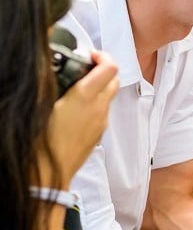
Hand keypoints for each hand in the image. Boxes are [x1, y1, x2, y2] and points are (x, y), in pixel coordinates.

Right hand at [42, 51, 118, 185]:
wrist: (49, 175)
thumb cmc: (42, 142)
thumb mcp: (44, 104)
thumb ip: (54, 82)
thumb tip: (54, 68)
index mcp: (85, 97)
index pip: (110, 67)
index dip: (101, 55)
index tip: (88, 55)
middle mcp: (99, 108)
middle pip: (114, 79)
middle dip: (102, 69)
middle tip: (83, 68)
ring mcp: (101, 122)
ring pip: (109, 96)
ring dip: (98, 87)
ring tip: (76, 87)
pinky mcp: (98, 134)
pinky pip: (102, 112)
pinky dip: (95, 103)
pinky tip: (75, 107)